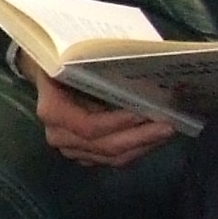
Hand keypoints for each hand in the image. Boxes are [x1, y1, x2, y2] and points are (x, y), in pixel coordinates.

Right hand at [26, 61, 177, 169]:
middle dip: (140, 138)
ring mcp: (71, 149)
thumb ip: (94, 66)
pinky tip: (154, 138)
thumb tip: (136, 63)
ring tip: (166, 132)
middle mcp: (59, 135)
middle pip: (104, 146)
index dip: (118, 123)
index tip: (145, 113)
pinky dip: (136, 150)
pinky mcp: (85, 155)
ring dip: (142, 146)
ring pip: (112, 158)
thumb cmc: (63, 63)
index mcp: (53, 111)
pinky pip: (114, 160)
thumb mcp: (71, 58)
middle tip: (168, 126)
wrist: (49, 75)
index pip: (88, 126)